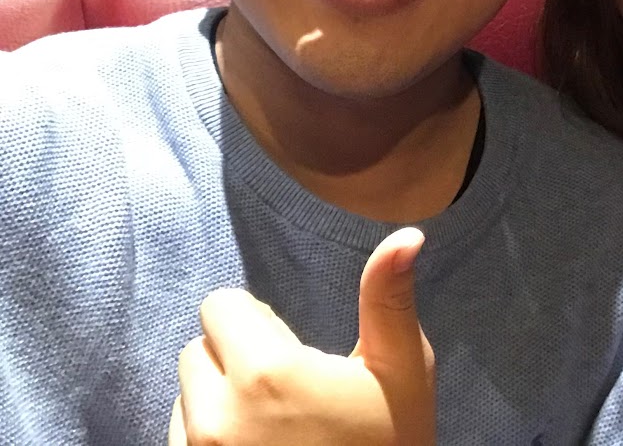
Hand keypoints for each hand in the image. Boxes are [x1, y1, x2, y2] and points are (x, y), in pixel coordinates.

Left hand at [169, 227, 433, 445]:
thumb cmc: (392, 441)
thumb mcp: (401, 368)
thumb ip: (388, 298)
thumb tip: (406, 234)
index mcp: (267, 373)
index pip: (219, 305)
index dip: (257, 318)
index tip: (291, 347)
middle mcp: (216, 416)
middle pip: (198, 348)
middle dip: (234, 356)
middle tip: (285, 388)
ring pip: (184, 396)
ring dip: (216, 398)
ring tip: (270, 422)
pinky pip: (178, 439)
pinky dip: (206, 436)